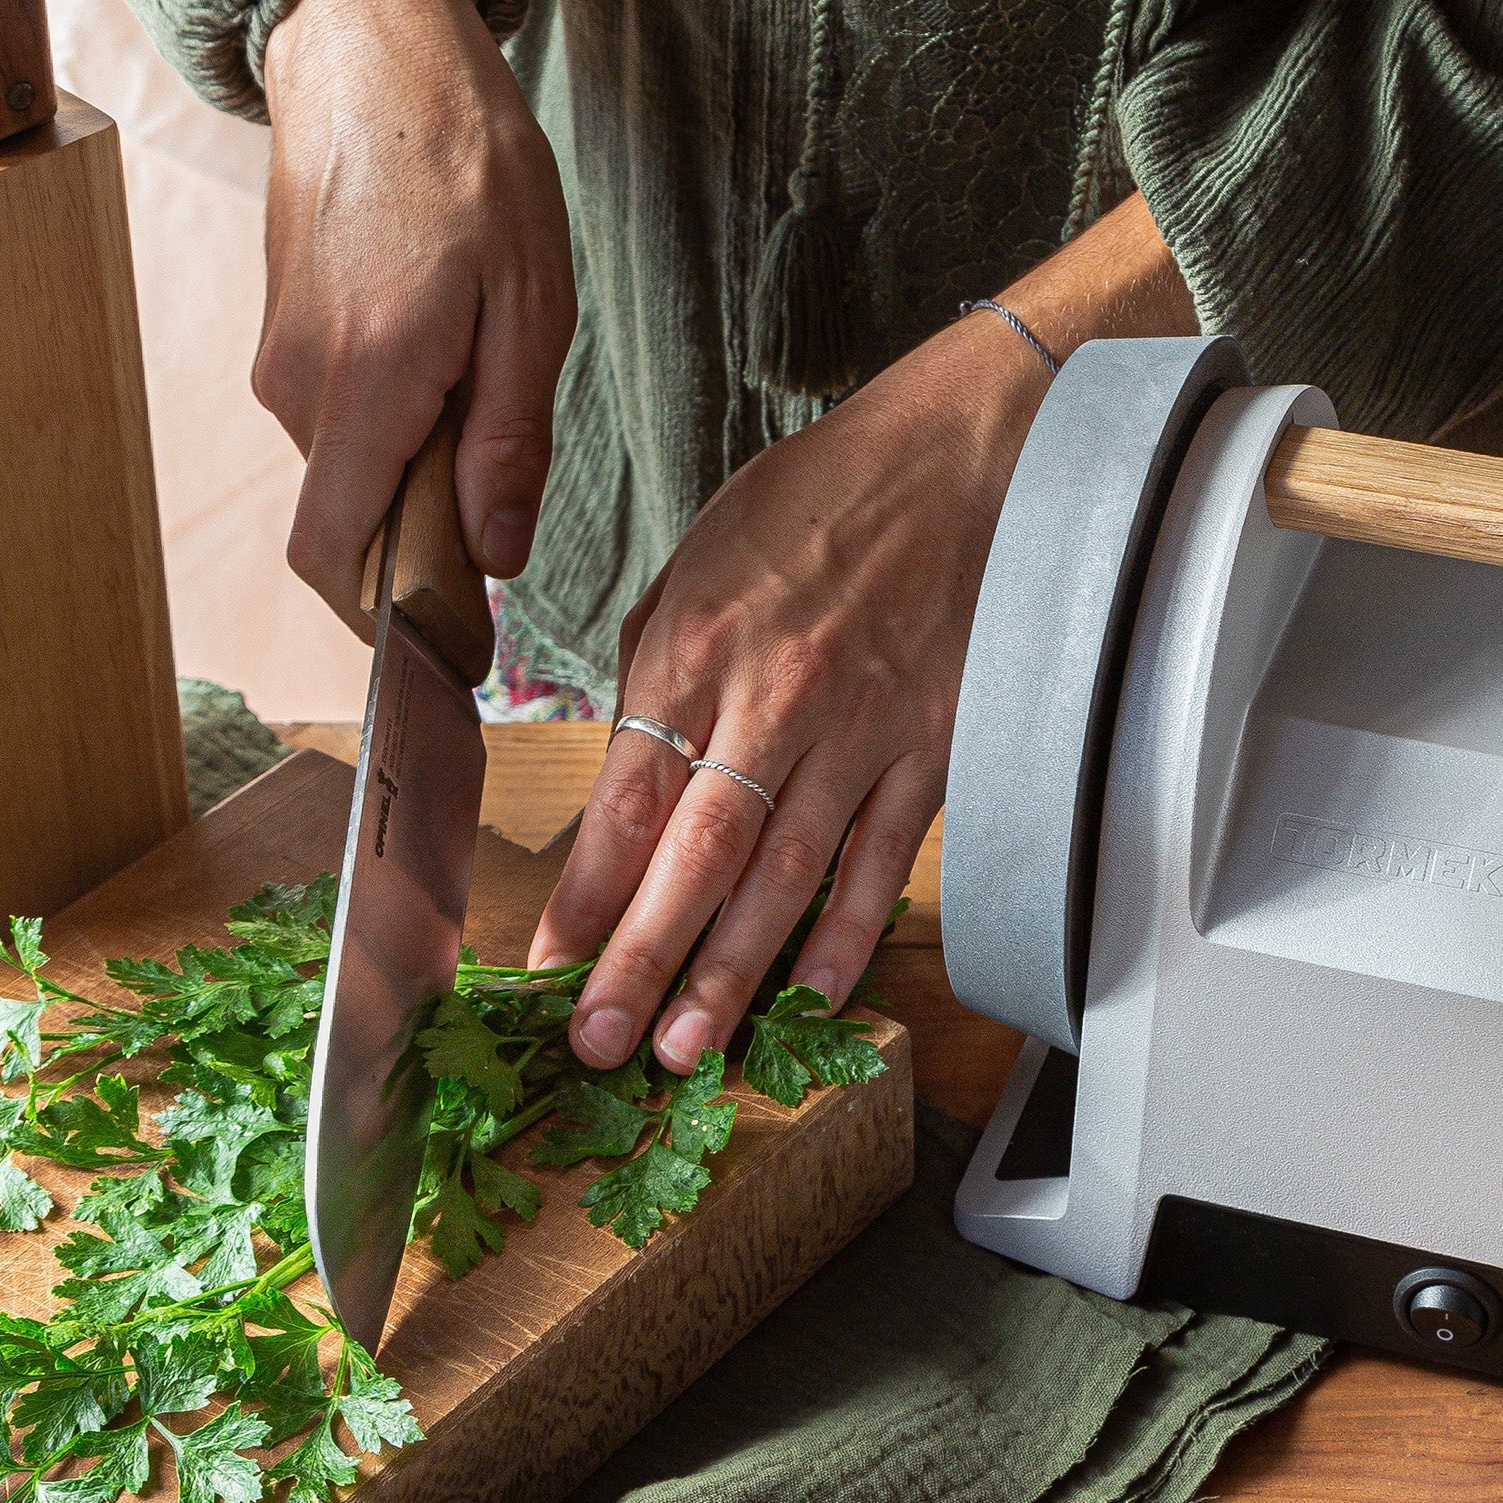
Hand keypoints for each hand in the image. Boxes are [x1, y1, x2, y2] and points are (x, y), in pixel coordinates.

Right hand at [256, 0, 575, 633]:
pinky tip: (446, 360)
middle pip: (351, 523)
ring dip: (415, 471)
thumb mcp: (531, 307)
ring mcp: (282, 361)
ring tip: (480, 393)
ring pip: (351, 471)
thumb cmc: (467, 162)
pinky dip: (394, 425)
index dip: (389, 615)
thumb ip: (507, 442)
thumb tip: (492, 556)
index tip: (458, 631)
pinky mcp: (284, 337)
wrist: (370, 48)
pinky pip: (340, 421)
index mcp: (367, 387)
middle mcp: (301, 387)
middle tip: (500, 490)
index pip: (335, 558)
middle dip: (422, 539)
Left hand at [528, 319, 1048, 1073]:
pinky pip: (883, 859)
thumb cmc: (819, 501)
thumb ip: (657, 672)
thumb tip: (628, 776)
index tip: (547, 968)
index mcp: (698, 647)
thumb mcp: (699, 560)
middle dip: (641, 961)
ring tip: (686, 1047)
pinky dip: (849, 932)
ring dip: (733, 972)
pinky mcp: (933, 747)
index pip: (627, 800)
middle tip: (599, 1043)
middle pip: (697, 855)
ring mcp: (861, 729)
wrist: (955, 456)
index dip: (584, 897)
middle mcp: (774, 697)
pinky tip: (815, 992)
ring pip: (787, 876)